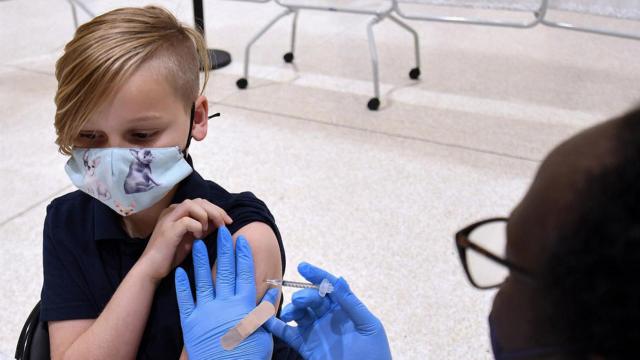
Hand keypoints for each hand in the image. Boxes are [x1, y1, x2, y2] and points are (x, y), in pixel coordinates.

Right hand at [140, 198, 231, 281]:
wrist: (152, 269)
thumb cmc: (172, 255)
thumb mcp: (192, 238)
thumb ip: (204, 228)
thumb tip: (221, 221)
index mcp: (177, 212)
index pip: (201, 202)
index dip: (217, 209)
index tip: (228, 221)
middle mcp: (171, 211)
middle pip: (199, 201)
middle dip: (216, 210)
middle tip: (225, 223)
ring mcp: (168, 219)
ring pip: (192, 204)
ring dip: (206, 215)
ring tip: (209, 229)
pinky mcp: (168, 230)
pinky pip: (187, 221)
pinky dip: (197, 227)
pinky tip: (197, 237)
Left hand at [175, 226, 273, 359]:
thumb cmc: (249, 356)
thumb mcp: (264, 334)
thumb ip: (266, 310)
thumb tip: (273, 291)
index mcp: (243, 305)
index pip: (244, 274)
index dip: (243, 256)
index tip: (241, 240)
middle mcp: (225, 304)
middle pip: (225, 271)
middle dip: (224, 249)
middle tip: (221, 231)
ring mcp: (206, 312)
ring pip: (204, 280)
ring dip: (201, 261)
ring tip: (198, 244)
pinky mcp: (191, 323)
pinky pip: (185, 300)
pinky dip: (182, 285)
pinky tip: (180, 271)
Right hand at [262, 263, 391, 359]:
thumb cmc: (374, 354)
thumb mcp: (368, 325)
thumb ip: (351, 304)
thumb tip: (339, 280)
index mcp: (344, 308)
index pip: (329, 287)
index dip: (316, 275)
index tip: (303, 267)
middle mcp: (328, 317)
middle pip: (311, 298)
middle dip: (304, 295)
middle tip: (300, 301)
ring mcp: (316, 330)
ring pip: (299, 313)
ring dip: (291, 309)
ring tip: (289, 314)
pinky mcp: (306, 346)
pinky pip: (288, 333)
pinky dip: (275, 326)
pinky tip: (266, 319)